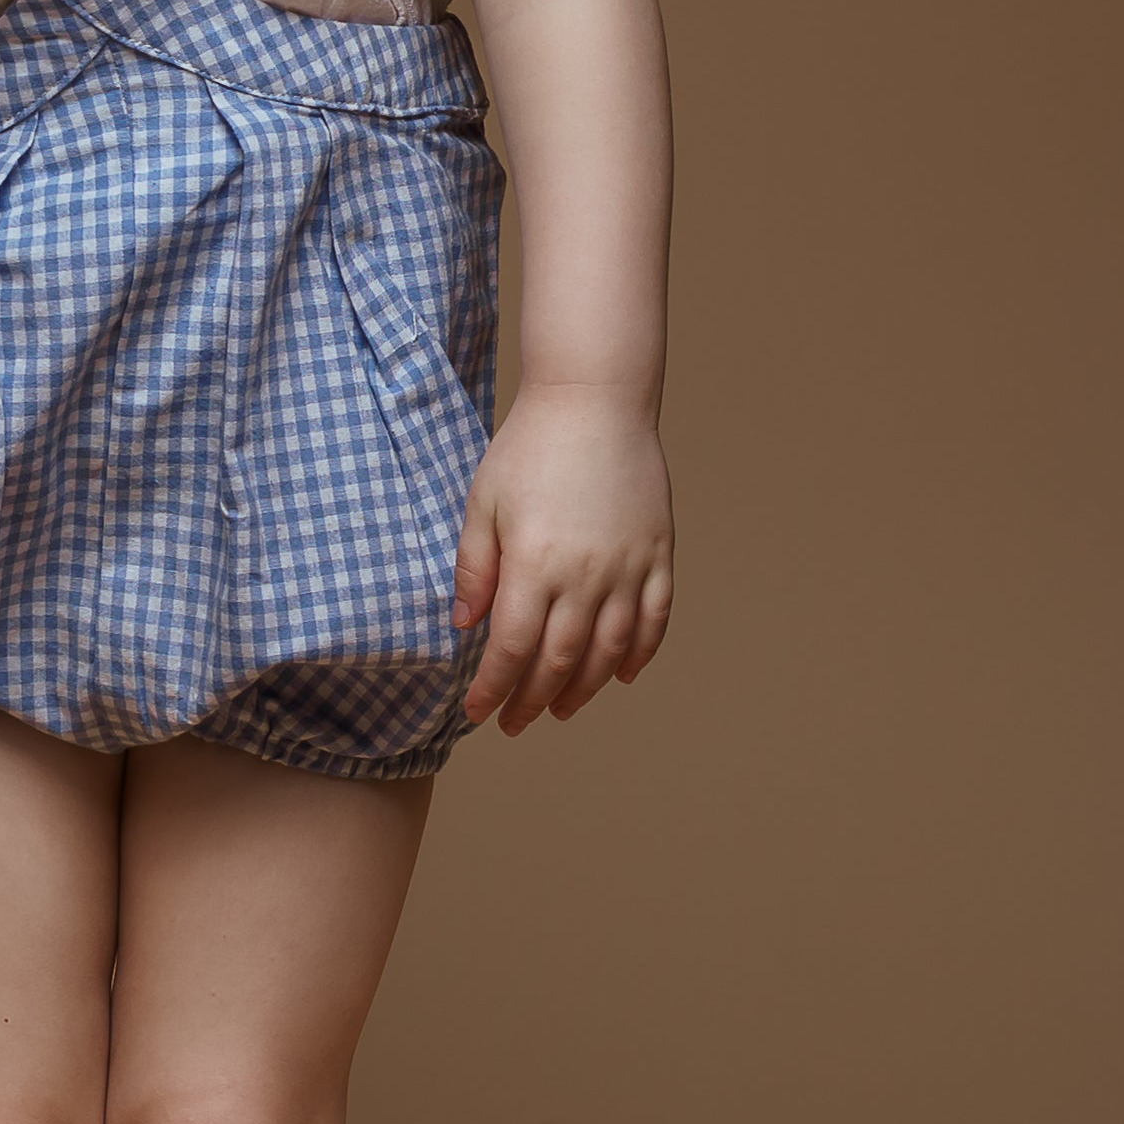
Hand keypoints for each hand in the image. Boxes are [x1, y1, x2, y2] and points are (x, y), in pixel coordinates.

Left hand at [450, 389, 674, 732]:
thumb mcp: (483, 504)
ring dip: (586, 689)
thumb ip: (474, 569)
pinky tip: (624, 676)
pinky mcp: (659, 552)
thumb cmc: (529, 448)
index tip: (477, 712)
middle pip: (560, 660)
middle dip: (533, 700)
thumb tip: (464, 626)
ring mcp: (629, 566)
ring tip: (562, 709)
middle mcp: (586, 575)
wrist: (595, 401)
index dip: (494, 689)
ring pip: (611, 650)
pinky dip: (641, 654)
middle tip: (515, 722)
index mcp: (535, 564)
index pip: (511, 649)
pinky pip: (656, 618)